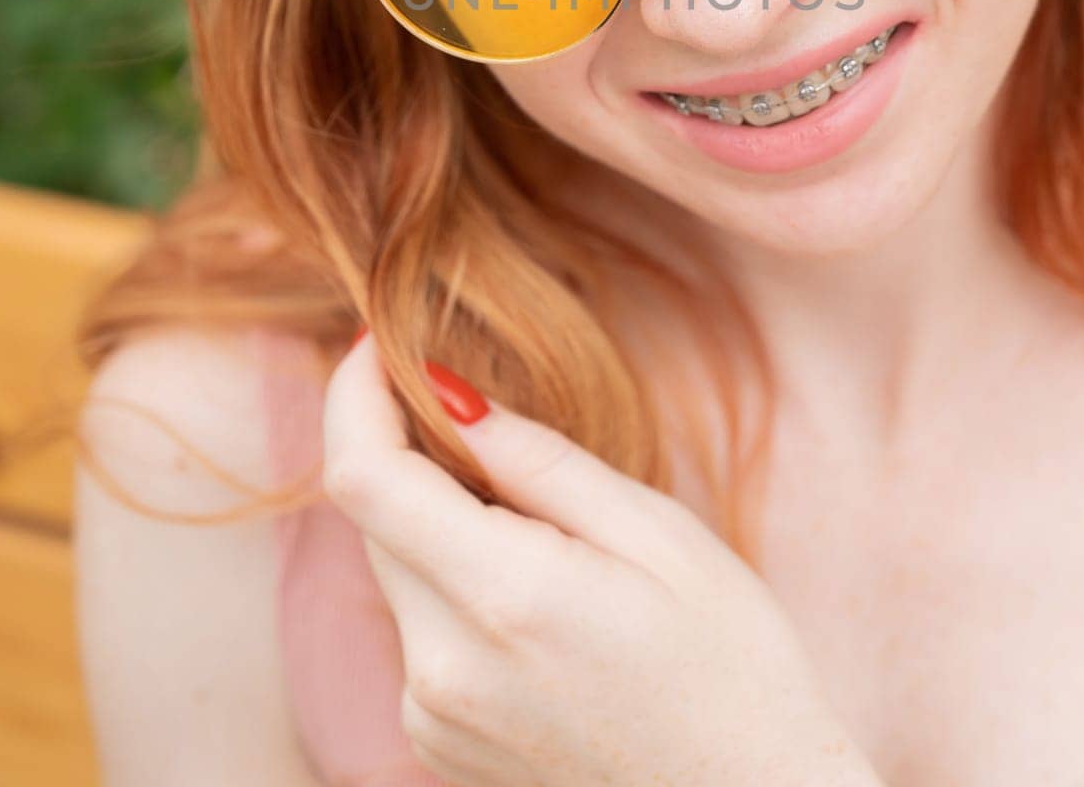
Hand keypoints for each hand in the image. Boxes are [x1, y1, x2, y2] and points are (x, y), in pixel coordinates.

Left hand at [321, 332, 884, 786]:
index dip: (354, 393)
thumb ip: (539, 459)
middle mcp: (441, 667)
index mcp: (502, 597)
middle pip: (372, 517)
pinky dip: (449, 578)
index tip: (379, 342)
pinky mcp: (436, 741)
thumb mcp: (656, 531)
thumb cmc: (729, 663)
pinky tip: (532, 586)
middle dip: (404, 445)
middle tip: (472, 403)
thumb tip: (447, 393)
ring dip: (433, 515)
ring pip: (393, 568)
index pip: (364, 476)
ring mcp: (431, 716)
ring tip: (539, 517)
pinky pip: (416, 626)